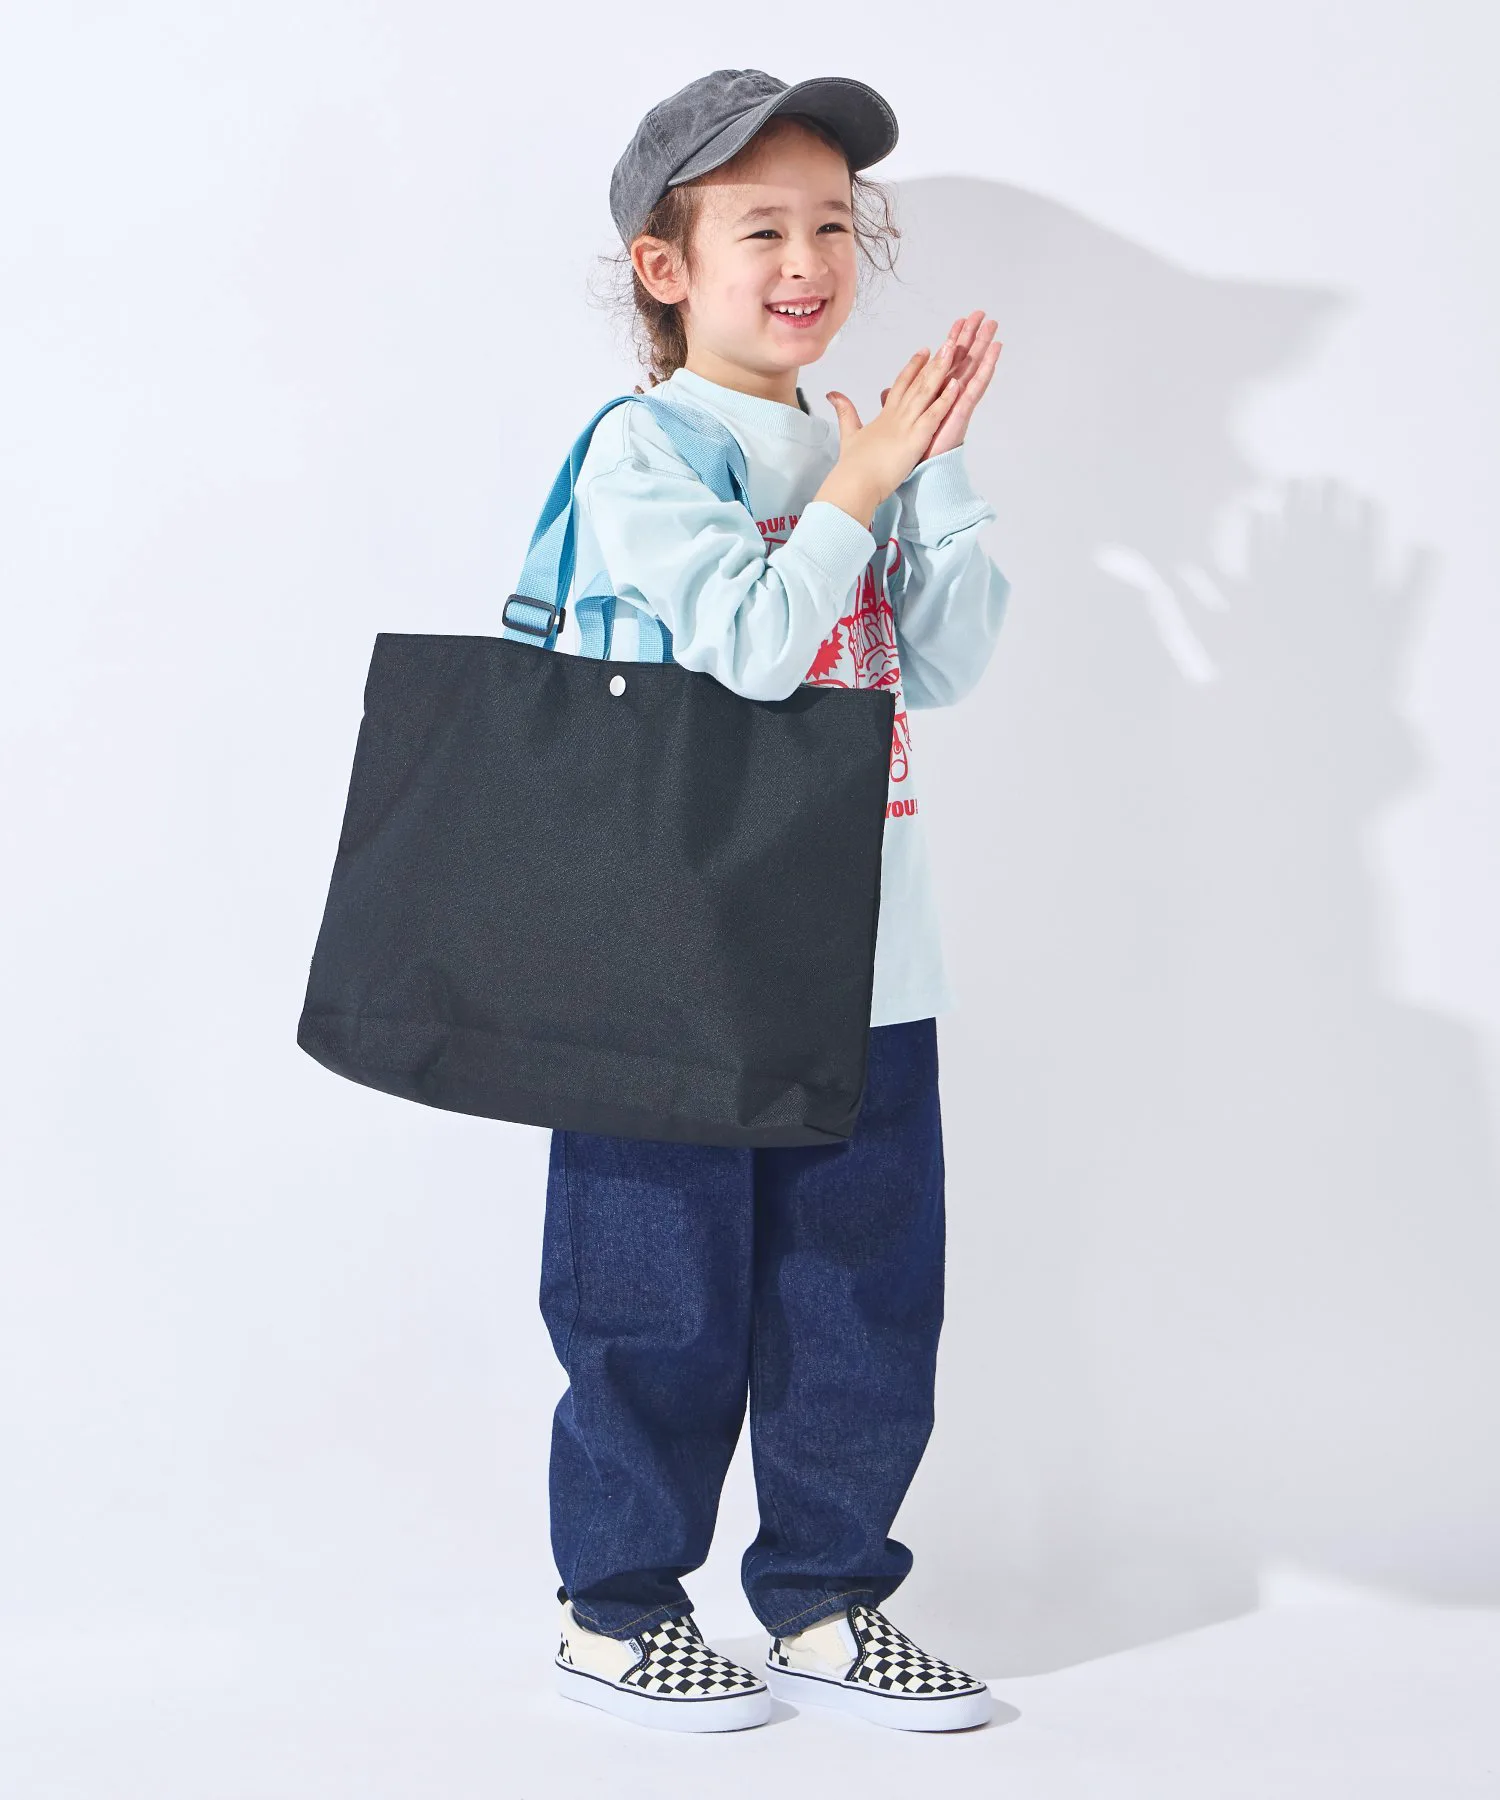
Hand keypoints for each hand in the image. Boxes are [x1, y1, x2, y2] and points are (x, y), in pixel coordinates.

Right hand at [823, 340, 966, 507]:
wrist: (854, 483)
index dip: (913, 367)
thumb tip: (832, 394)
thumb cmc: (853, 466)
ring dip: (940, 372)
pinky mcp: (915, 439)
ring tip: (953, 352)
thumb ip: (845, 412)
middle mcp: (896, 416)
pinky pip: (933, 415)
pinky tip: (956, 385)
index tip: (924, 351)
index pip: (901, 386)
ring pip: (926, 393)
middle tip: (946, 342)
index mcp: (884, 417)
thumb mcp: (848, 434)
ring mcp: (906, 426)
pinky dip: (945, 400)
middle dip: (932, 362)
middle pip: (916, 383)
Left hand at [880, 310, 1001, 464]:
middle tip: (981, 314)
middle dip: (971, 338)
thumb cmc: (900, 454)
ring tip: (993, 328)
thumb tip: (884, 391)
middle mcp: (946, 399)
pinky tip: (991, 357)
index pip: (942, 364)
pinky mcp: (959, 416)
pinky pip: (974, 391)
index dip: (949, 343)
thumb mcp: (891, 420)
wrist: (903, 476)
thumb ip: (891, 402)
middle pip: (961, 361)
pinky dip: (983, 374)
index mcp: (932, 398)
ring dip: (984, 349)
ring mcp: (955, 407)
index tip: (957, 322)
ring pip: (972, 371)